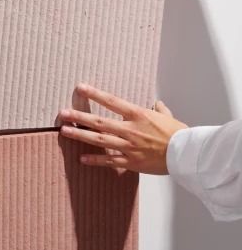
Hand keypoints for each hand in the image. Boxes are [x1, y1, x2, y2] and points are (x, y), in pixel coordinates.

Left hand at [58, 83, 187, 174]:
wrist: (187, 154)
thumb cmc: (179, 134)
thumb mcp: (167, 116)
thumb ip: (159, 110)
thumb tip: (157, 105)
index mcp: (138, 115)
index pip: (111, 101)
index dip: (94, 94)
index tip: (80, 88)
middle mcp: (130, 129)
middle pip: (99, 121)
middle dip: (78, 117)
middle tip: (62, 113)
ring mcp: (128, 146)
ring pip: (99, 140)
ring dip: (80, 135)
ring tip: (64, 131)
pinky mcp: (130, 162)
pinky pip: (109, 161)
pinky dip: (95, 160)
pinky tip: (82, 158)